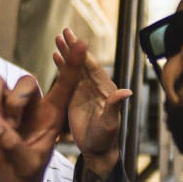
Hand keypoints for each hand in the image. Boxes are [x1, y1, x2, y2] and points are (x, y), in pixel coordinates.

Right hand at [0, 42, 78, 181]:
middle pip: (25, 82)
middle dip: (15, 101)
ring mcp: (8, 106)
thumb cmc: (23, 179)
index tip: (82, 43)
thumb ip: (13, 144)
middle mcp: (31, 106)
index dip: (73, 65)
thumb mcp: (27, 166)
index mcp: (51, 116)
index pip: (65, 85)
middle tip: (10, 126)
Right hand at [54, 28, 131, 181]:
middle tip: (63, 32)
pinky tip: (55, 56)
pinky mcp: (75, 97)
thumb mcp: (110, 124)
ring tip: (57, 39)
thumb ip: (115, 106)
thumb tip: (127, 91)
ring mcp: (84, 91)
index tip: (74, 39)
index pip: (92, 66)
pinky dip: (62, 66)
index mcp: (105, 89)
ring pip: (74, 67)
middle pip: (82, 62)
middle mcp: (95, 86)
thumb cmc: (106, 139)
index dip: (83, 53)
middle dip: (73, 47)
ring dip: (66, 53)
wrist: (98, 150)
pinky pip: (68, 77)